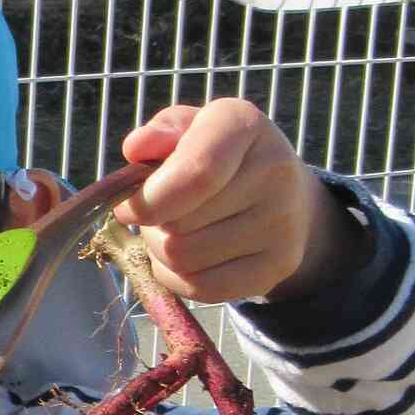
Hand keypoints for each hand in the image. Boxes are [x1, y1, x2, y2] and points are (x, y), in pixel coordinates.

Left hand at [117, 101, 362, 305]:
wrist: (287, 197)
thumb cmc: (221, 158)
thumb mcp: (191, 129)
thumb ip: (160, 133)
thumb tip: (135, 148)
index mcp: (243, 126)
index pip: (196, 173)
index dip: (149, 200)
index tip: (127, 208)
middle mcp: (273, 172)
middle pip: (178, 224)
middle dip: (152, 225)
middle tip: (162, 215)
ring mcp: (281, 224)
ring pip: (183, 259)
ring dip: (161, 253)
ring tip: (176, 232)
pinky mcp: (277, 267)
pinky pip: (202, 289)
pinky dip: (178, 279)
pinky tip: (186, 259)